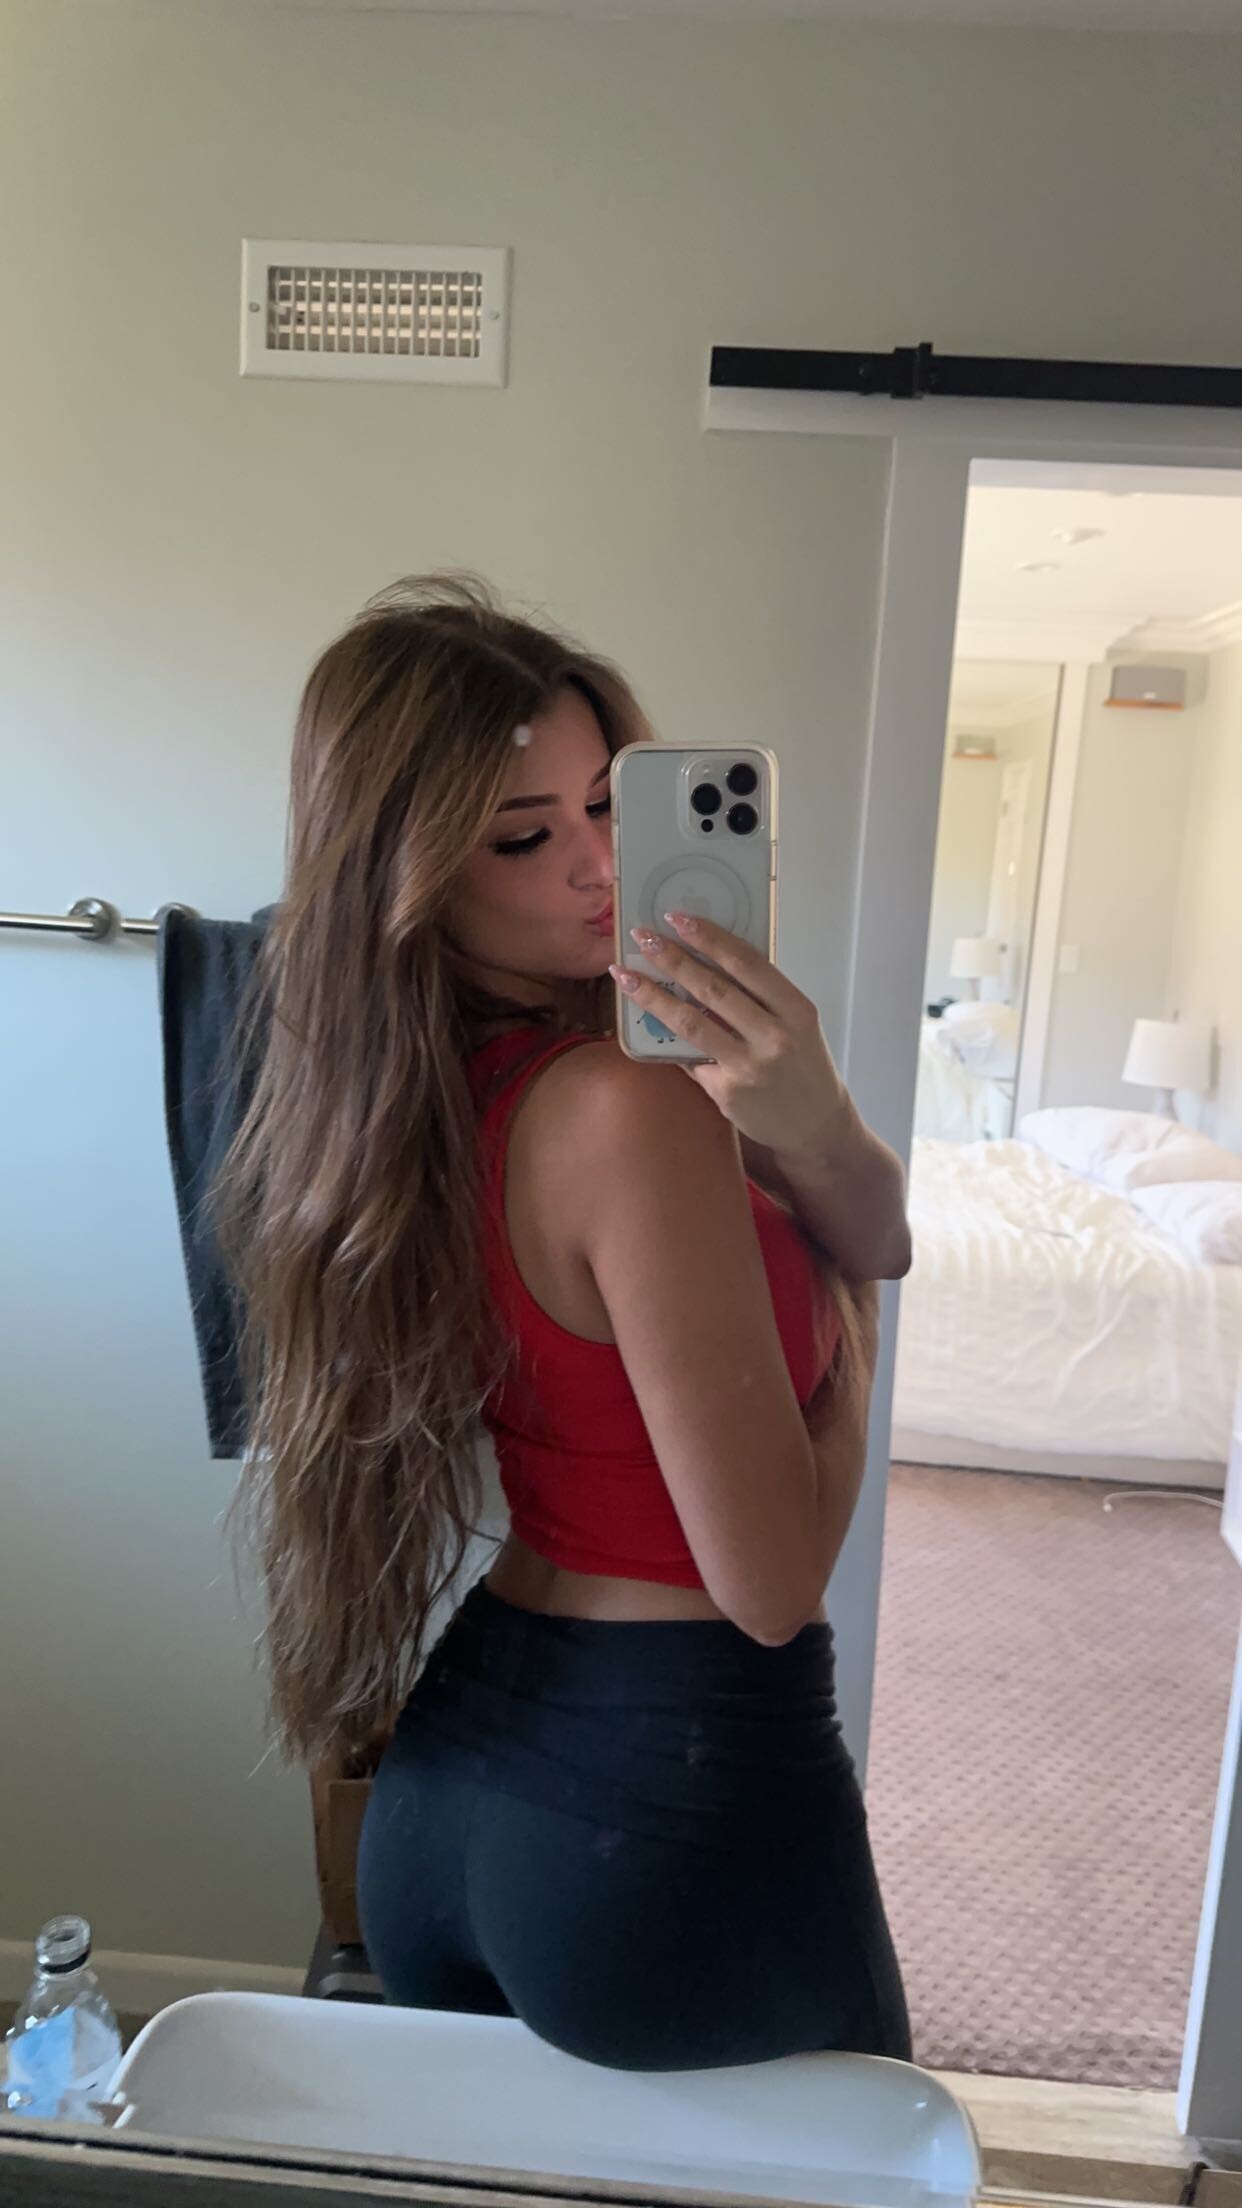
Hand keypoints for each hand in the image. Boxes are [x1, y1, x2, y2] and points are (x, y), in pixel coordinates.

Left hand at [610, 911, 847, 1163]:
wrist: (816, 1125)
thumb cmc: (803, 1063)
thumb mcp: (797, 1023)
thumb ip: (761, 996)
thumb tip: (707, 958)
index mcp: (796, 1009)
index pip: (747, 963)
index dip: (710, 937)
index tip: (678, 917)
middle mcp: (774, 1036)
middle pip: (713, 989)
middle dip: (672, 958)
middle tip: (642, 936)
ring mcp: (748, 1066)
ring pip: (690, 1022)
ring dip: (652, 996)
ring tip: (625, 975)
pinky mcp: (726, 1092)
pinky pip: (689, 1057)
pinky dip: (667, 1038)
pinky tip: (645, 1022)